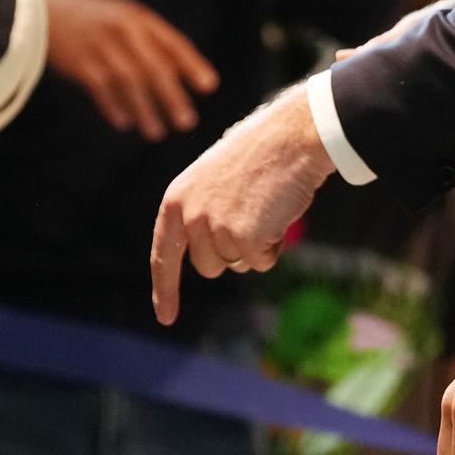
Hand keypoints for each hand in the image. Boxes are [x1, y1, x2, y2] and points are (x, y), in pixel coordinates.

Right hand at [43, 0, 218, 140]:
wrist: (46, 9)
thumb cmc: (95, 20)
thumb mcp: (124, 19)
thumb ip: (150, 43)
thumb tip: (179, 74)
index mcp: (139, 18)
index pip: (173, 42)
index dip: (192, 64)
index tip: (209, 86)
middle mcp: (123, 30)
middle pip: (153, 67)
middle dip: (172, 96)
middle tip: (188, 121)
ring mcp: (100, 46)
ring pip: (129, 82)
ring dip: (145, 109)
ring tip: (157, 133)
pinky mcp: (79, 61)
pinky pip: (101, 88)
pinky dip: (113, 106)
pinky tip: (125, 123)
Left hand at [149, 86, 331, 324]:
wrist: (290, 136)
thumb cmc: (259, 155)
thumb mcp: (214, 181)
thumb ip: (202, 215)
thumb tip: (211, 259)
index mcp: (176, 199)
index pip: (163, 254)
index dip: (165, 290)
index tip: (166, 318)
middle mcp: (189, 215)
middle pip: (208, 266)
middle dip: (232, 251)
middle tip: (252, 213)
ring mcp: (215, 227)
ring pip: (236, 265)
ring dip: (255, 246)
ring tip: (265, 207)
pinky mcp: (243, 236)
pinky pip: (261, 262)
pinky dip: (275, 246)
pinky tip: (279, 213)